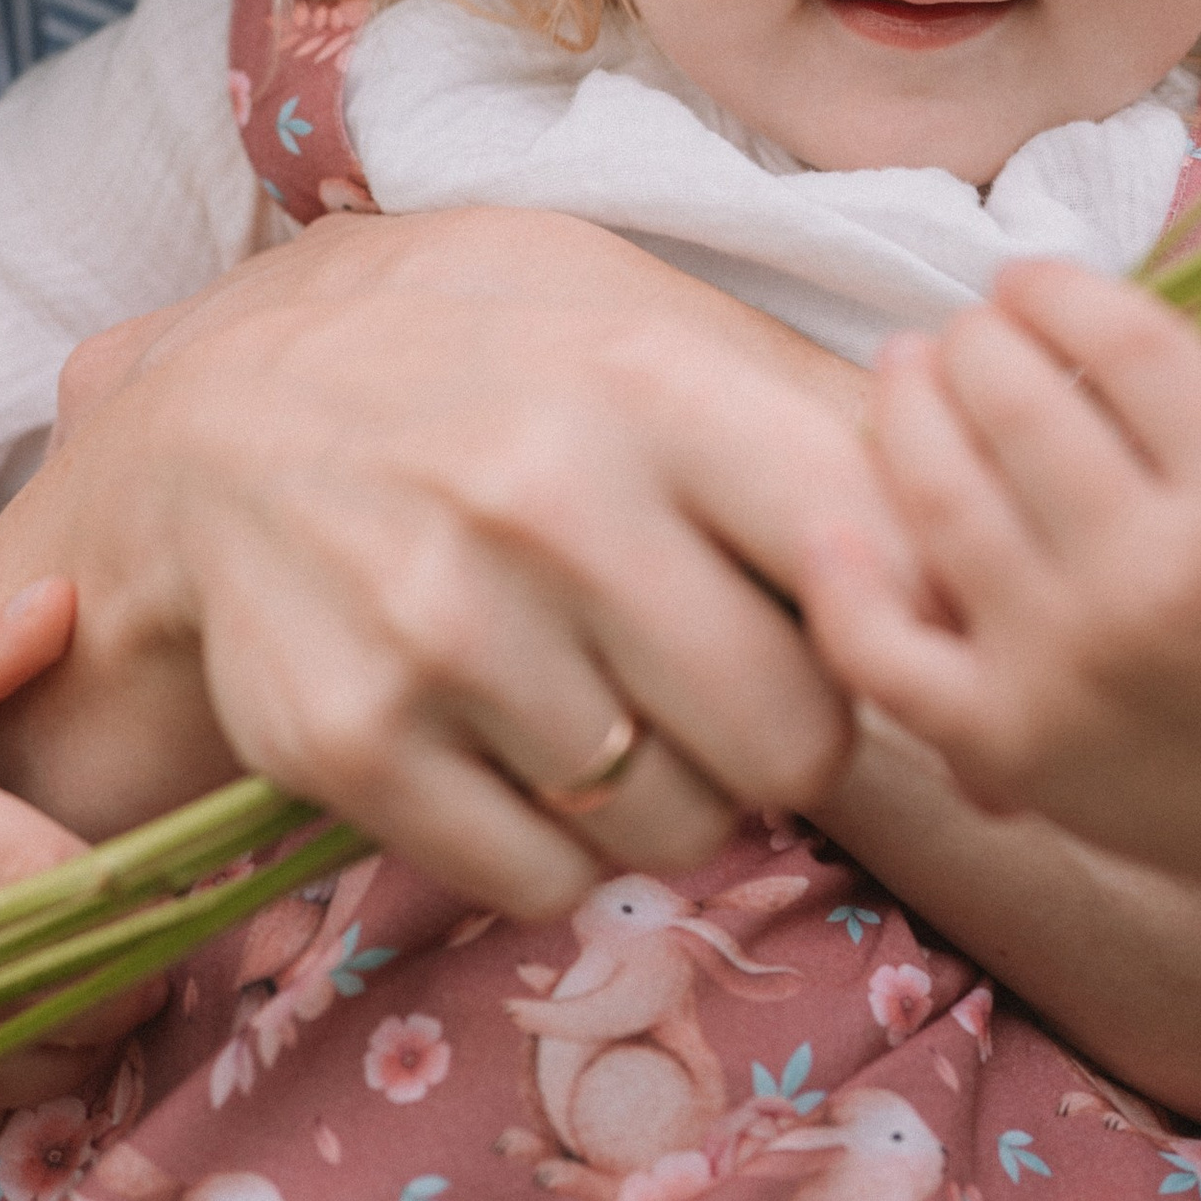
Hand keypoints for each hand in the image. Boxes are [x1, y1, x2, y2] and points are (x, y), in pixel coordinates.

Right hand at [0, 205, 883, 914]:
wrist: (211, 426)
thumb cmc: (479, 366)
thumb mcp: (643, 320)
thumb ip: (818, 420)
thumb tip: (989, 544)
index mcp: (652, 383)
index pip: (874, 563)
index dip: (895, 625)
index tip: (859, 629)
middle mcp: (548, 500)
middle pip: (792, 740)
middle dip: (779, 738)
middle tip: (718, 686)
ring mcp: (440, 628)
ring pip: (673, 824)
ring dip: (662, 794)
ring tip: (597, 697)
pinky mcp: (350, 737)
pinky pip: (542, 879)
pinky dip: (550, 846)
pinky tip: (508, 747)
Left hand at [798, 255, 1200, 933]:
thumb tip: (1174, 253)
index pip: (1125, 342)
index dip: (1057, 289)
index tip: (1032, 281)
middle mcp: (1161, 581)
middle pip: (1015, 403)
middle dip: (977, 342)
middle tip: (973, 334)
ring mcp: (1071, 668)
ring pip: (939, 495)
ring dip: (907, 410)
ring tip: (909, 373)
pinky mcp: (1006, 746)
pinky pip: (882, 649)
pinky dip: (844, 578)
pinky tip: (834, 518)